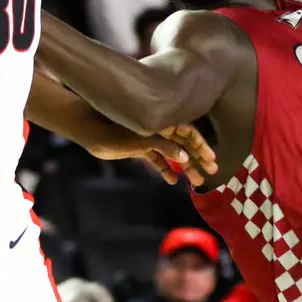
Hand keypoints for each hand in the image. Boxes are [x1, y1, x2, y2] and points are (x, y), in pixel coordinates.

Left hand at [84, 122, 218, 185]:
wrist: (89, 128)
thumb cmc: (114, 130)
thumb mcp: (140, 140)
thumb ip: (164, 147)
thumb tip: (184, 157)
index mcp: (164, 120)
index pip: (189, 133)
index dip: (201, 147)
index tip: (211, 160)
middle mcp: (160, 128)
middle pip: (184, 144)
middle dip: (198, 158)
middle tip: (212, 172)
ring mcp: (150, 138)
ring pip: (172, 153)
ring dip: (185, 167)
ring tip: (197, 181)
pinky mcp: (140, 147)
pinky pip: (156, 159)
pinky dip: (164, 169)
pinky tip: (172, 180)